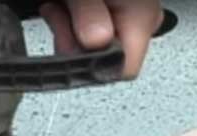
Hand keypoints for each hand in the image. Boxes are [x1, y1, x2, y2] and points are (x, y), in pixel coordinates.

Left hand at [41, 0, 162, 77]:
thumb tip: (96, 41)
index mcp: (140, 13)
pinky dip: (68, 24)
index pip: (124, 67)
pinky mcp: (106, 14)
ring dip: (67, 32)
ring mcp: (123, 16)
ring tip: (57, 7)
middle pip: (106, 58)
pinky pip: (87, 35)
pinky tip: (59, 7)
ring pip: (92, 48)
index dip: (96, 67)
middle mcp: (137, 17)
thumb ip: (89, 10)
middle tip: (60, 21)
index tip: (73, 48)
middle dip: (76, 47)